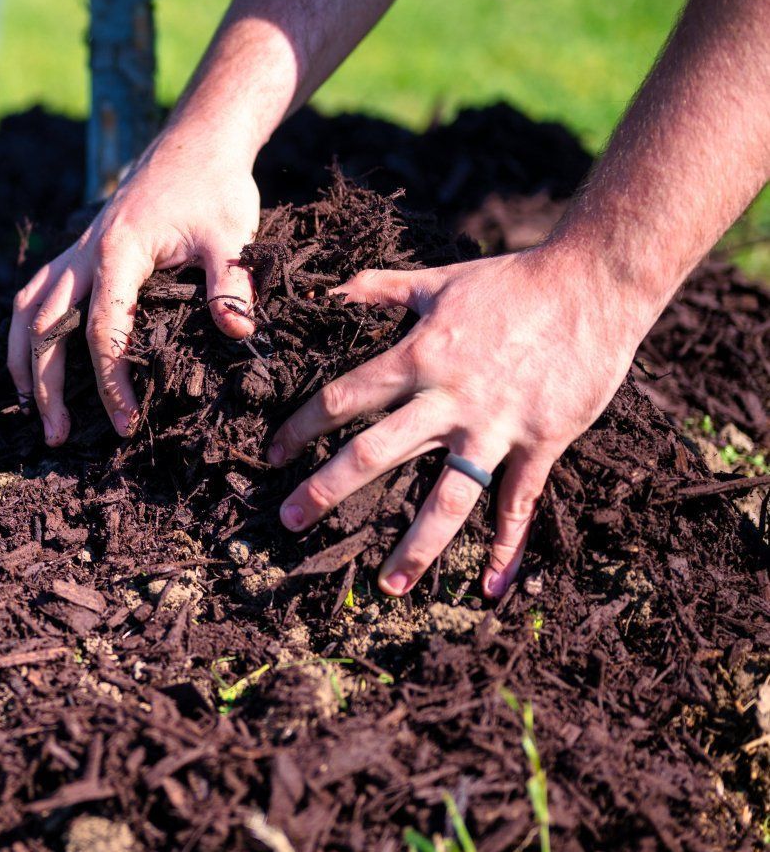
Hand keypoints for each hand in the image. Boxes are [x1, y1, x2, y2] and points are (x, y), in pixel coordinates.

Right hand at [9, 123, 262, 445]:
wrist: (196, 143)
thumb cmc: (216, 189)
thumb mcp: (232, 234)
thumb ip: (232, 284)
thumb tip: (237, 334)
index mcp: (118, 253)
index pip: (101, 330)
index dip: (110, 381)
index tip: (126, 423)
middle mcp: (85, 253)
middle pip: (45, 327)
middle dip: (46, 385)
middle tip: (57, 437)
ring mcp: (76, 251)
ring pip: (27, 309)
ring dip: (22, 361)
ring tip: (28, 408)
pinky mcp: (78, 251)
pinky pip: (35, 292)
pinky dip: (25, 330)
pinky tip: (30, 360)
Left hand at [267, 244, 653, 598]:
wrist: (593, 285)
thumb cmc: (512, 281)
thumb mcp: (437, 280)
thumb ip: (379, 288)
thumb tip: (329, 289)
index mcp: (417, 357)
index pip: (342, 399)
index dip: (302, 427)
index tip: (273, 454)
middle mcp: (448, 399)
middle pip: (374, 454)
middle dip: (327, 490)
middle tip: (290, 521)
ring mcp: (496, 427)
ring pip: (447, 498)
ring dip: (416, 546)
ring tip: (389, 586)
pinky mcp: (542, 443)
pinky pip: (518, 504)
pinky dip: (507, 547)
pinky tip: (491, 586)